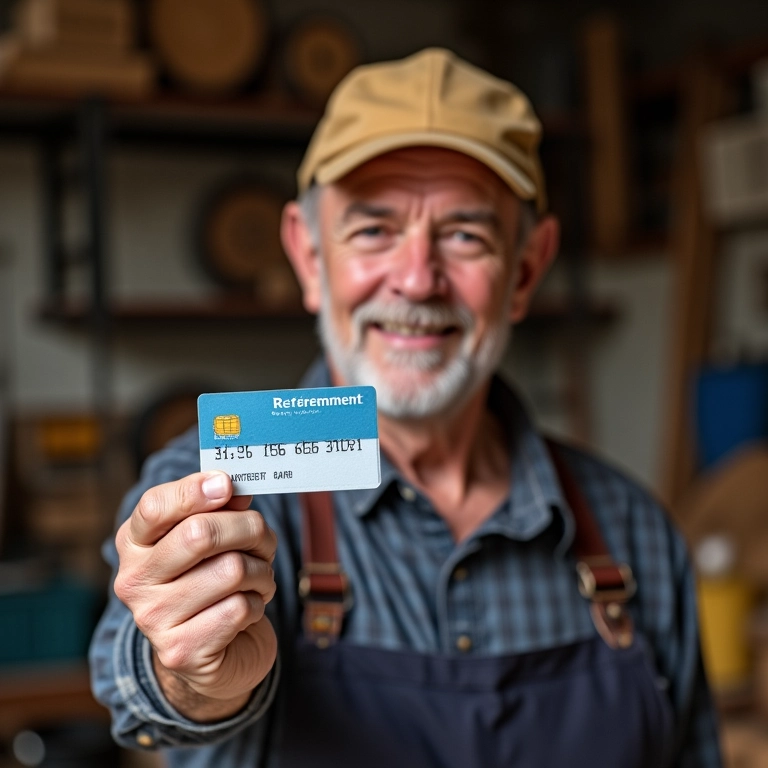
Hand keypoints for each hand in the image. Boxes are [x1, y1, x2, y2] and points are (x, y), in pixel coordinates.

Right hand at [114, 471, 277, 718]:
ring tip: (258, 579)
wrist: (213, 653)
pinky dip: (257, 603)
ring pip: (231, 570)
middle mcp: (134, 580)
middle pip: (201, 534)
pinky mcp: (181, 651)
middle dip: (248, 529)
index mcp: (134, 543)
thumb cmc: (213, 581)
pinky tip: (248, 609)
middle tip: (263, 538)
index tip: (227, 485)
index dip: (194, 491)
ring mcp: (153, 619)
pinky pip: (240, 607)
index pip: (154, 507)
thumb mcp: (211, 539)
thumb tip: (234, 486)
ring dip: (261, 571)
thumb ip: (219, 508)